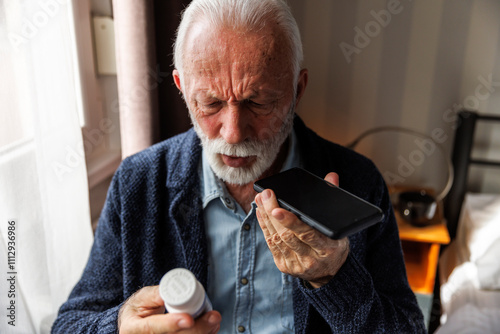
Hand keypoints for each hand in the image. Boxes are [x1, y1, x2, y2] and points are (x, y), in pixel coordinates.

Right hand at [118, 286, 220, 333]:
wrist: (134, 326)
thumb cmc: (138, 310)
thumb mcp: (142, 298)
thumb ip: (156, 295)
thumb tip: (171, 291)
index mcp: (133, 328)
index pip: (152, 328)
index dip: (171, 324)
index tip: (188, 319)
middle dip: (198, 329)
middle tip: (213, 317)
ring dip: (204, 333)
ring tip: (214, 320)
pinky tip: (211, 328)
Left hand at [255, 172, 348, 287]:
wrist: (331, 272)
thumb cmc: (333, 242)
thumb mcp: (338, 225)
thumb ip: (333, 199)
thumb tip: (332, 176)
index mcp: (328, 247)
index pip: (307, 233)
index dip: (291, 221)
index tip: (277, 209)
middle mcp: (312, 258)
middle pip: (287, 235)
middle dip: (272, 213)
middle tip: (266, 195)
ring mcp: (297, 264)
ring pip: (277, 239)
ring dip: (266, 218)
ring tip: (261, 200)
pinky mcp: (285, 266)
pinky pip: (271, 245)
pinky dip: (264, 227)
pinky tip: (261, 213)